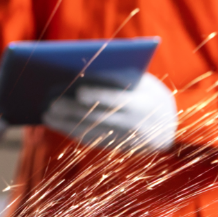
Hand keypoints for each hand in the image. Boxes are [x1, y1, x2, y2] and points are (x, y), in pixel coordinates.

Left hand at [43, 73, 177, 152]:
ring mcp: (124, 140)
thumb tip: (89, 69)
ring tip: (47, 114)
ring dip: (67, 124)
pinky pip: (91, 140)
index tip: (80, 92)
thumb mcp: (146, 84)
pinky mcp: (115, 147)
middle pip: (99, 118)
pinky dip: (73, 132)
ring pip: (91, 132)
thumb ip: (123, 78)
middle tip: (52, 103)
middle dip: (74, 111)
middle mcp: (134, 126)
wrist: (170, 129)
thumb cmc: (152, 96)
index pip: (119, 101)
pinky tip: (57, 124)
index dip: (100, 96)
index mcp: (143, 105)